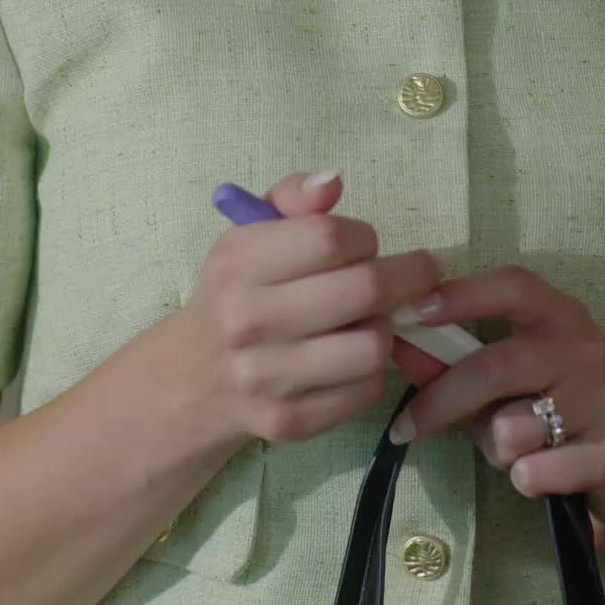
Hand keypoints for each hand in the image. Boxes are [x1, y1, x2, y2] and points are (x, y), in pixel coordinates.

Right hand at [184, 171, 443, 446]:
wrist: (192, 377)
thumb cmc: (237, 290)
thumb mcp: (251, 233)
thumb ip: (292, 198)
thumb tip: (333, 182)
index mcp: (238, 264)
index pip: (331, 237)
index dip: (363, 236)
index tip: (364, 243)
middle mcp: (248, 322)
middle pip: (367, 290)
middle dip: (406, 276)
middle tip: (413, 273)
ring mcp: (268, 379)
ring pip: (375, 345)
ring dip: (384, 326)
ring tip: (368, 318)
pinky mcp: (290, 422)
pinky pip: (366, 390)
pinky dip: (370, 370)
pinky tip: (350, 356)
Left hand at [389, 265, 604, 549]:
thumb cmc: (551, 422)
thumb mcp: (500, 390)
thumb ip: (453, 367)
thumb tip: (399, 347)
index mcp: (561, 316)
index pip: (513, 287)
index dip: (461, 295)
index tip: (410, 313)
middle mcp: (590, 346)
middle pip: (495, 366)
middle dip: (441, 401)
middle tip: (404, 428)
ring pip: (511, 429)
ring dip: (497, 452)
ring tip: (522, 451)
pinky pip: (533, 470)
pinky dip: (525, 480)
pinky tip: (548, 475)